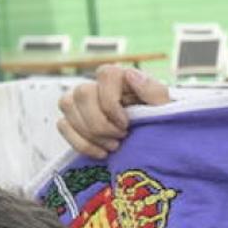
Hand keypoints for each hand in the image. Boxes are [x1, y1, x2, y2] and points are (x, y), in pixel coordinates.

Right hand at [56, 64, 171, 159]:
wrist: (154, 139)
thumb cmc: (160, 120)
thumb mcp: (165, 107)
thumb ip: (154, 91)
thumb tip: (131, 75)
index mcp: (121, 77)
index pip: (105, 74)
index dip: (111, 102)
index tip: (126, 123)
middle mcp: (97, 84)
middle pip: (82, 93)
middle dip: (100, 122)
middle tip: (121, 137)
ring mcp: (80, 100)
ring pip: (67, 106)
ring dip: (90, 133)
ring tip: (114, 146)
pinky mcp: (72, 118)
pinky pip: (62, 125)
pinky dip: (81, 143)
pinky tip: (101, 153)